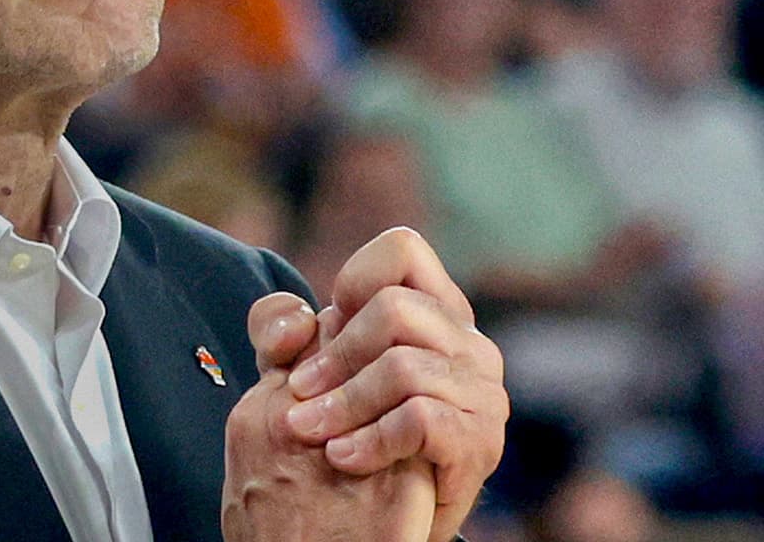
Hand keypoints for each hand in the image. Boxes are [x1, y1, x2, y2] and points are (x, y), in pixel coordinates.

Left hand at [281, 228, 507, 541]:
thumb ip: (280, 333)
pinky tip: (342, 456)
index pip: (403, 249)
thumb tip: (297, 321)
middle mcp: (470, 343)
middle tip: (297, 392)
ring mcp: (483, 393)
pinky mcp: (481, 442)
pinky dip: (370, 440)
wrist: (376, 516)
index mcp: (435, 310)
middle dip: (334, 353)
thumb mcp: (302, 373)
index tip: (325, 327)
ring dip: (343, 403)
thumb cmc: (345, 427)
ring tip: (310, 430)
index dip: (353, 280)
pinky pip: (420, 419)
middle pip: (394, 309)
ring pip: (403, 367)